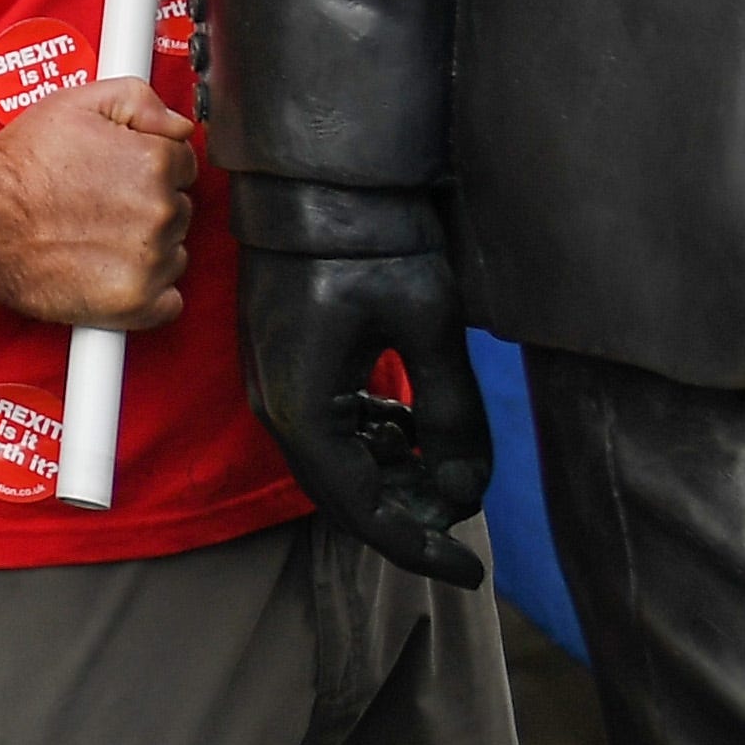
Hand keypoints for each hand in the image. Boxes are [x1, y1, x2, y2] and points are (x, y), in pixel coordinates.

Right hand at [0, 79, 198, 328]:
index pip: (183, 163)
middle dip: (147, 204)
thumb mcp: (72, 103)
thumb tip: (175, 122)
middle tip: (102, 202)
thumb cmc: (18, 166)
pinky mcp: (137, 303)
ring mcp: (151, 262)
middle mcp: (160, 213)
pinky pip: (169, 301)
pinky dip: (148, 291)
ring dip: (147, 246)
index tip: (122, 174)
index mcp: (153, 163)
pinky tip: (113, 270)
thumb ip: (136, 99)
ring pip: (173, 252)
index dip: (149, 164)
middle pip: (179, 208)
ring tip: (98, 235)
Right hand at [237, 240, 495, 584]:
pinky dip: (372, 441)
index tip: (471, 567)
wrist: (315, 177)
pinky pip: (327, 428)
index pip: (361, 509)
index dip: (419, 545)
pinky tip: (410, 422)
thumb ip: (454, 416)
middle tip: (467, 522)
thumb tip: (469, 486)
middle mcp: (275, 405)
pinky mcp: (284, 363)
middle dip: (408, 515)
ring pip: (335, 463)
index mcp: (302, 406)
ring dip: (391, 477)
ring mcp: (274, 383)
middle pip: (342, 495)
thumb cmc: (367, 240)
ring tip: (446, 461)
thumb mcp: (429, 328)